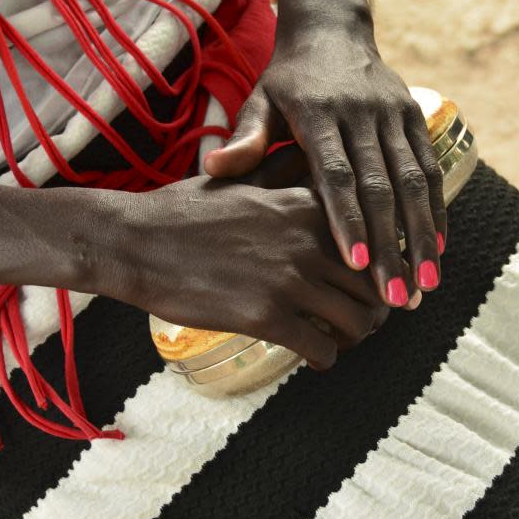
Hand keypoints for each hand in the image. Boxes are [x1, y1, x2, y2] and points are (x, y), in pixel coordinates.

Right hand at [106, 176, 388, 368]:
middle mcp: (307, 240)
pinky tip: (313, 357)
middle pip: (374, 283)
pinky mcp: (266, 317)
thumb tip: (305, 160)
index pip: (372, 237)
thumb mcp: (239, 179)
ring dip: (355, 336)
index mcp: (305, 205)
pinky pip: (322, 348)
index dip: (383, 263)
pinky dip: (324, 358)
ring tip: (340, 339)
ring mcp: (289, 280)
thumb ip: (280, 175)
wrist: (135, 241)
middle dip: (376, 306)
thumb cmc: (182, 210)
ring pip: (358, 320)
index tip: (380, 279)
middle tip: (365, 319)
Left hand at [205, 0, 445, 308]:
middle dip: (392, 246)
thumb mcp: (261, 99)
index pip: (335, 174)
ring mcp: (392, 114)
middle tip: (395, 298)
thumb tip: (214, 168)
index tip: (356, 265)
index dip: (347, 219)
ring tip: (425, 286)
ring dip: (422, 236)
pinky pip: (431, 167)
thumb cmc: (288, 78)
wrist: (332, 27)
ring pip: (414, 181)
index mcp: (317, 114)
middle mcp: (361, 114)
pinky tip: (439, 248)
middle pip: (381, 187)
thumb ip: (246, 137)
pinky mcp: (415, 114)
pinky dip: (437, 209)